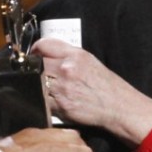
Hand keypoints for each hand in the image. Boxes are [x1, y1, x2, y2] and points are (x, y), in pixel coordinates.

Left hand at [33, 38, 151, 146]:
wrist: (118, 107)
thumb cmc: (106, 86)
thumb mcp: (90, 62)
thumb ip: (68, 56)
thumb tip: (46, 55)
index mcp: (76, 55)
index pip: (45, 45)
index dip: (35, 49)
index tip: (33, 55)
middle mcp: (68, 69)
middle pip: (36, 63)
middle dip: (33, 69)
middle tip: (35, 73)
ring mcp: (63, 88)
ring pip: (35, 82)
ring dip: (36, 85)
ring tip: (43, 88)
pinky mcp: (61, 106)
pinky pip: (41, 101)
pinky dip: (42, 101)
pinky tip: (49, 100)